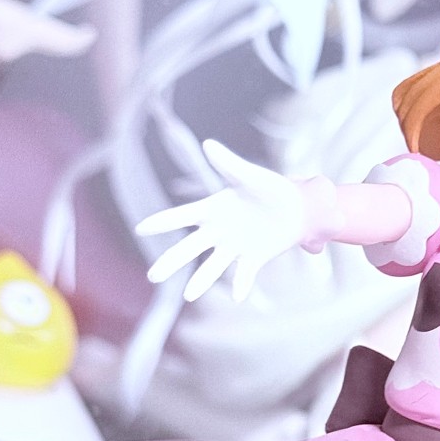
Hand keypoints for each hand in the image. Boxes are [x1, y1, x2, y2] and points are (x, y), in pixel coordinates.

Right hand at [136, 139, 312, 302]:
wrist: (299, 208)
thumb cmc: (273, 189)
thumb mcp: (251, 176)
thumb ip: (229, 164)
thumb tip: (208, 144)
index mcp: (213, 210)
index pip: (182, 216)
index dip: (162, 222)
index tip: (140, 228)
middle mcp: (218, 231)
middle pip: (189, 248)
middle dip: (171, 262)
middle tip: (153, 277)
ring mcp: (235, 247)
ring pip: (213, 266)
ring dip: (201, 281)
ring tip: (188, 297)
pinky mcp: (253, 258)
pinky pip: (244, 274)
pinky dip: (241, 284)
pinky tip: (237, 297)